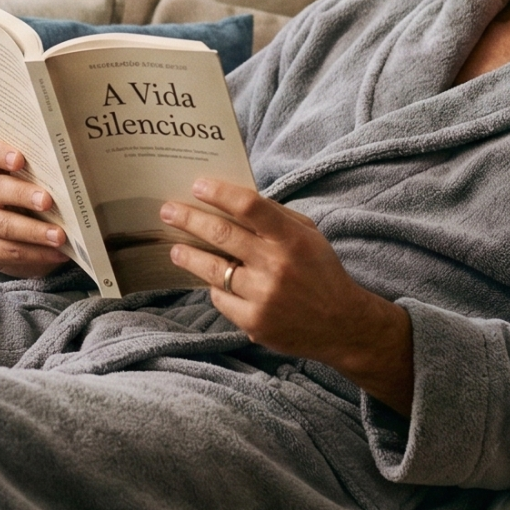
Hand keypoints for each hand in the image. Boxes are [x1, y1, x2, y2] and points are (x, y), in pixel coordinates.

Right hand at [0, 137, 73, 276]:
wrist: (23, 236)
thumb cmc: (35, 198)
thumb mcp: (40, 183)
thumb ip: (48, 176)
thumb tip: (77, 177)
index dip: (0, 153)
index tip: (19, 160)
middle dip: (23, 195)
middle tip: (47, 201)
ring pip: (1, 224)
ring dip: (33, 231)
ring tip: (59, 236)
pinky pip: (6, 250)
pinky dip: (35, 253)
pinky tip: (56, 252)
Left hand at [164, 180, 414, 412]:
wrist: (342, 324)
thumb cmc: (321, 272)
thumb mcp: (308, 236)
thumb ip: (276, 218)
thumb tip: (233, 200)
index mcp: (292, 238)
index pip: (249, 207)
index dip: (219, 193)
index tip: (197, 185)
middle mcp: (276, 266)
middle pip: (222, 235)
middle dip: (189, 219)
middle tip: (167, 211)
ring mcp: (263, 296)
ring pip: (213, 270)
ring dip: (188, 256)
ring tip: (175, 249)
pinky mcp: (254, 322)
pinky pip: (221, 299)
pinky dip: (217, 288)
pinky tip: (215, 282)